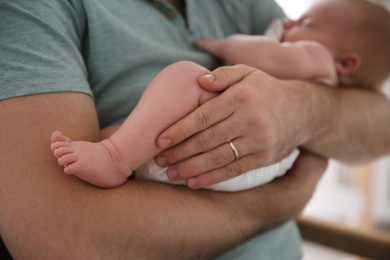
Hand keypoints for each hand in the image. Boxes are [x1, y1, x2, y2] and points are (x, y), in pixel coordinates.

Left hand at [156, 65, 311, 188]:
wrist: (303, 110)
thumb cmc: (266, 90)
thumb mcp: (248, 73)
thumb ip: (223, 75)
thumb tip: (199, 81)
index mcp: (241, 97)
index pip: (203, 117)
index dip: (179, 130)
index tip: (160, 140)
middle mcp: (249, 119)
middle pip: (207, 140)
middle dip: (179, 152)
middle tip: (159, 161)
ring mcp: (259, 141)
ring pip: (218, 158)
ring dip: (191, 168)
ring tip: (171, 174)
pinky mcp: (265, 158)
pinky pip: (233, 171)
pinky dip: (212, 178)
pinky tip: (193, 183)